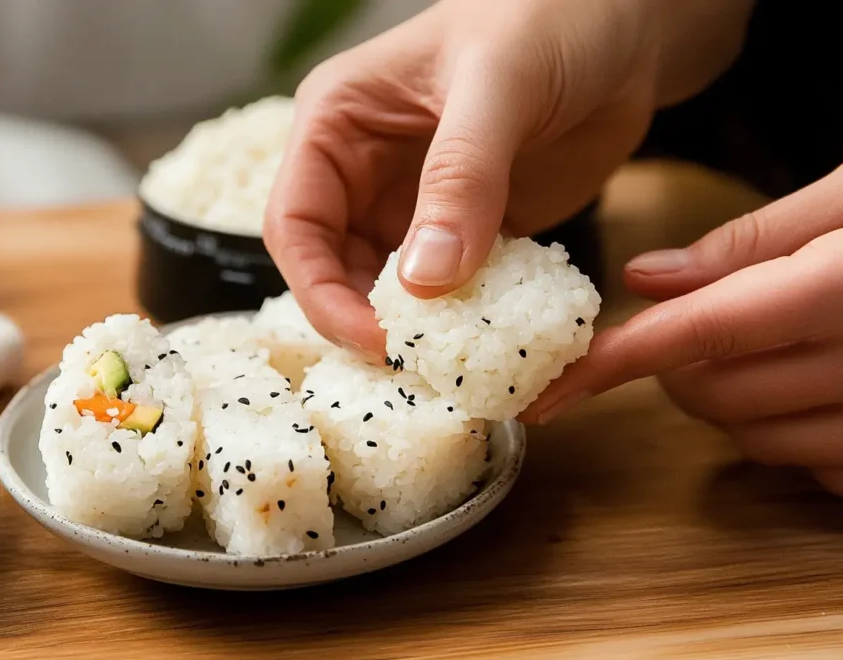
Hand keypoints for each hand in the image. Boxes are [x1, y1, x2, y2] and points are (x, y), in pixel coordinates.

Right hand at [263, 0, 751, 354]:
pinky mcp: (464, 230)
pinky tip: (488, 340)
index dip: (320, 288)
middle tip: (413, 365)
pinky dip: (461, 320)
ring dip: (412, 328)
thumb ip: (461, 176)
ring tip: (449, 363)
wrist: (624, 28)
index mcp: (338, 124)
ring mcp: (413, 205)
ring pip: (386, 288)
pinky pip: (447, 290)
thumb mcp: (498, 85)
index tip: (374, 337)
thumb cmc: (549, 19)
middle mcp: (363, 171)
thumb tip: (424, 279)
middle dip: (363, 319)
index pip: (295, 222)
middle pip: (332, 268)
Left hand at [522, 167, 842, 493]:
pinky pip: (819, 469)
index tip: (553, 390)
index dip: (615, 364)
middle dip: (675, 369)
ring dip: (727, 403)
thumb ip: (753, 239)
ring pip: (758, 439)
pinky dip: (790, 435)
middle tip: (682, 327)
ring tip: (755, 349)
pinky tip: (811, 387)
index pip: (702, 333)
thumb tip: (648, 279)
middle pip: (717, 395)